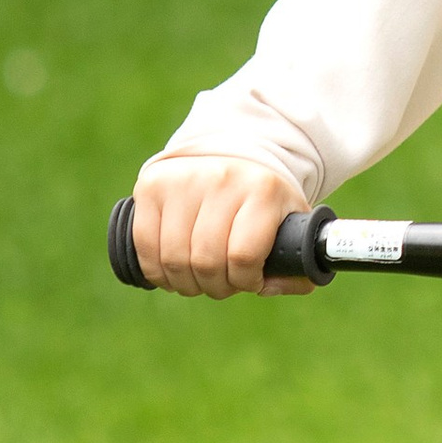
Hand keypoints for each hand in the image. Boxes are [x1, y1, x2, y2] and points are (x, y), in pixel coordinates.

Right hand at [130, 154, 313, 296]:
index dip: (245, 282)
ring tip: (198, 279)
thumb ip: (297, 264)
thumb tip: (277, 286)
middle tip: (222, 284)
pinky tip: (171, 272)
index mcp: (263, 190)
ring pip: (173, 259)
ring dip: (185, 283)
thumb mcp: (292, 225)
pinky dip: (157, 270)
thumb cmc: (264, 202)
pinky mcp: (152, 185)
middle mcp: (222, 179)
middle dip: (215, 286)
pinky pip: (145, 244)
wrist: (233, 156)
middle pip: (206, 262)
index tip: (250, 281)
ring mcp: (183, 179)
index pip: (243, 256)